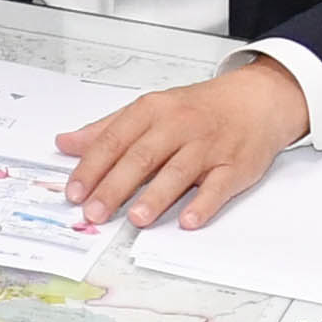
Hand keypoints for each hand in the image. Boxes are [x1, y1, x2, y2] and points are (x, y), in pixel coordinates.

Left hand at [60, 57, 309, 228]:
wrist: (257, 100)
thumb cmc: (198, 108)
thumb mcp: (150, 109)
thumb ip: (107, 129)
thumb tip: (65, 144)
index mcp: (153, 111)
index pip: (115, 139)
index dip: (92, 167)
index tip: (74, 191)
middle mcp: (179, 126)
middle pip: (142, 157)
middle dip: (115, 186)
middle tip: (94, 212)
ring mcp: (208, 146)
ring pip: (179, 171)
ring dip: (157, 196)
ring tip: (136, 219)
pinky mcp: (234, 165)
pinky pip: (218, 186)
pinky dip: (204, 204)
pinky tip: (189, 221)